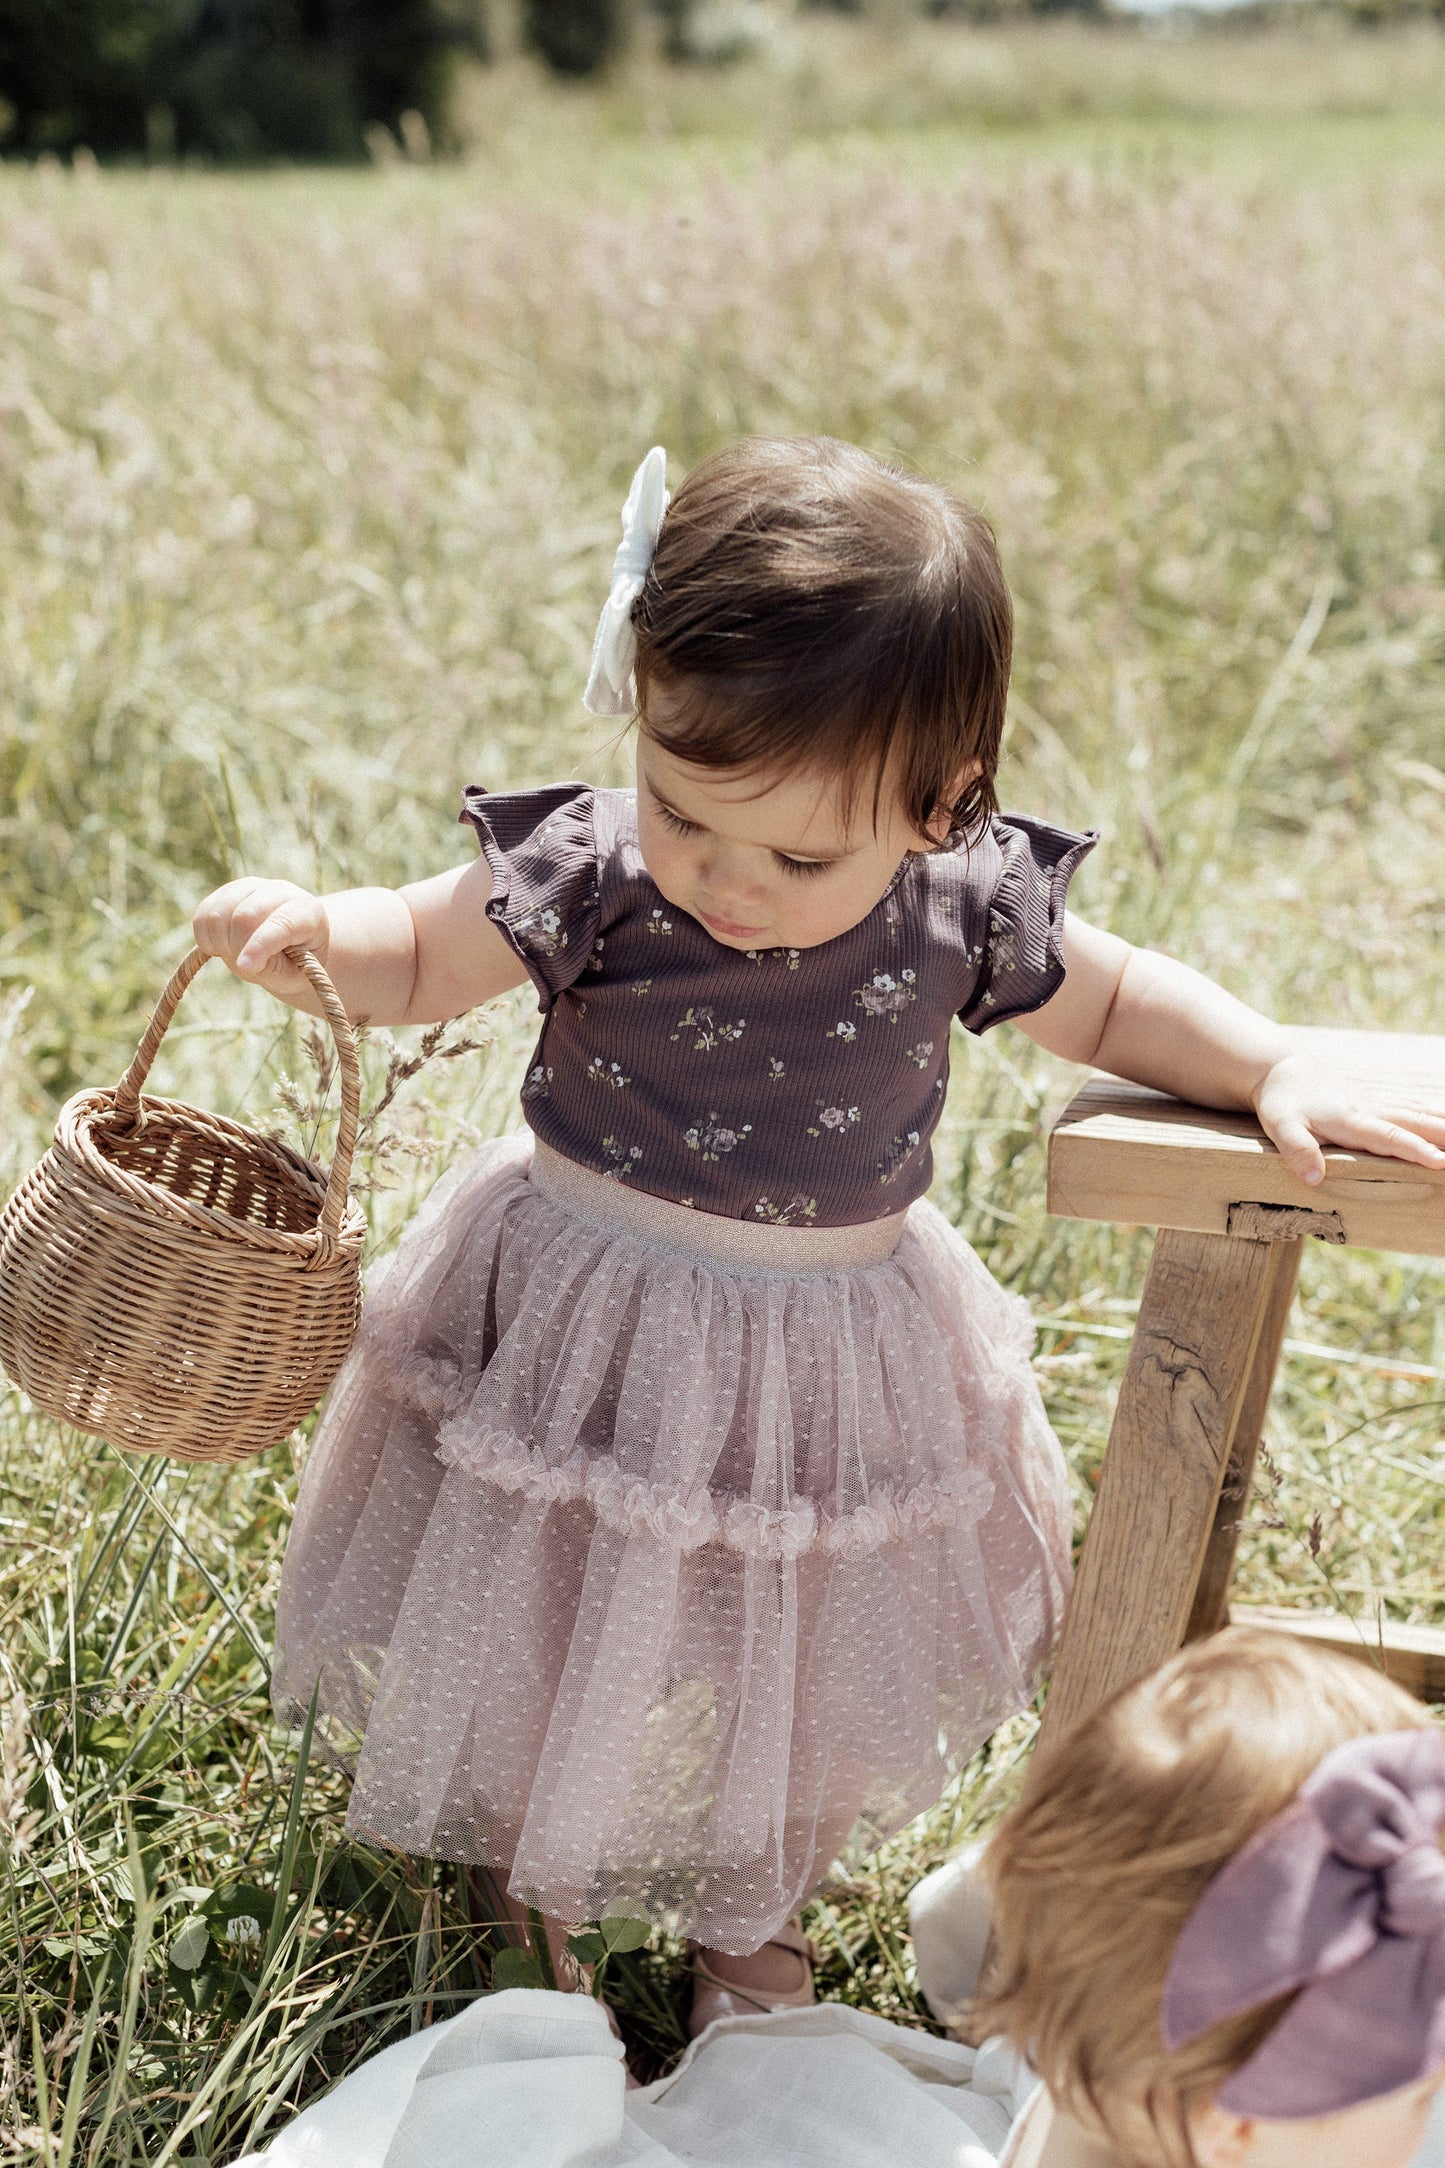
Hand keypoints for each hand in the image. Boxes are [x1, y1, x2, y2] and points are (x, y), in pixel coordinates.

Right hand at [192, 877, 329, 988]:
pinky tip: (222, 946)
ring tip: (236, 955)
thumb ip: (275, 969)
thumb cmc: (298, 963)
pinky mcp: (227, 892)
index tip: (245, 967)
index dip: (260, 945)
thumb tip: (246, 963)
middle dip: (237, 948)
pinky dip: (205, 937)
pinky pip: (203, 915)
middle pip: (245, 916)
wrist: (291, 945)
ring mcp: (252, 887)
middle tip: (243, 967)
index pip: (281, 923)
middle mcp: (280, 891)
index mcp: (307, 912)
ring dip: (220, 943)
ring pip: (218, 913)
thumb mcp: (297, 974)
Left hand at [1252, 1052, 1444, 1185]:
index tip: (1439, 1162)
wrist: (1283, 1071)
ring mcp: (1377, 1105)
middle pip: (1415, 1124)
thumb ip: (1297, 1150)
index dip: (1415, 1149)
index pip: (1389, 1137)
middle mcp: (1370, 1110)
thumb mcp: (1280, 1126)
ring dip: (1444, 1125)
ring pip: (1419, 1114)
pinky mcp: (1377, 1103)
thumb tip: (1313, 1178)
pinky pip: (1413, 1109)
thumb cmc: (1283, 1102)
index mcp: (1351, 1120)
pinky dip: (1435, 1116)